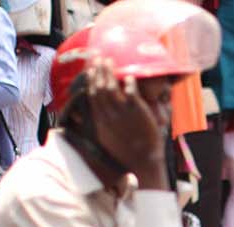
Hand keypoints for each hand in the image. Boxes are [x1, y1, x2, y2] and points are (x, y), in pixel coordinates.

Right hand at [86, 59, 166, 187]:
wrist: (142, 162)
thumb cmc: (127, 153)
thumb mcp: (108, 139)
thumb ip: (103, 125)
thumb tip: (97, 116)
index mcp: (100, 121)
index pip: (92, 96)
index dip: (90, 81)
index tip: (90, 70)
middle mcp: (108, 114)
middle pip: (99, 87)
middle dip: (97, 70)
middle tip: (98, 58)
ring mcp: (122, 112)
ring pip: (111, 86)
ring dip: (109, 72)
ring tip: (109, 61)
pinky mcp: (137, 111)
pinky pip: (131, 92)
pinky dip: (129, 83)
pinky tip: (129, 76)